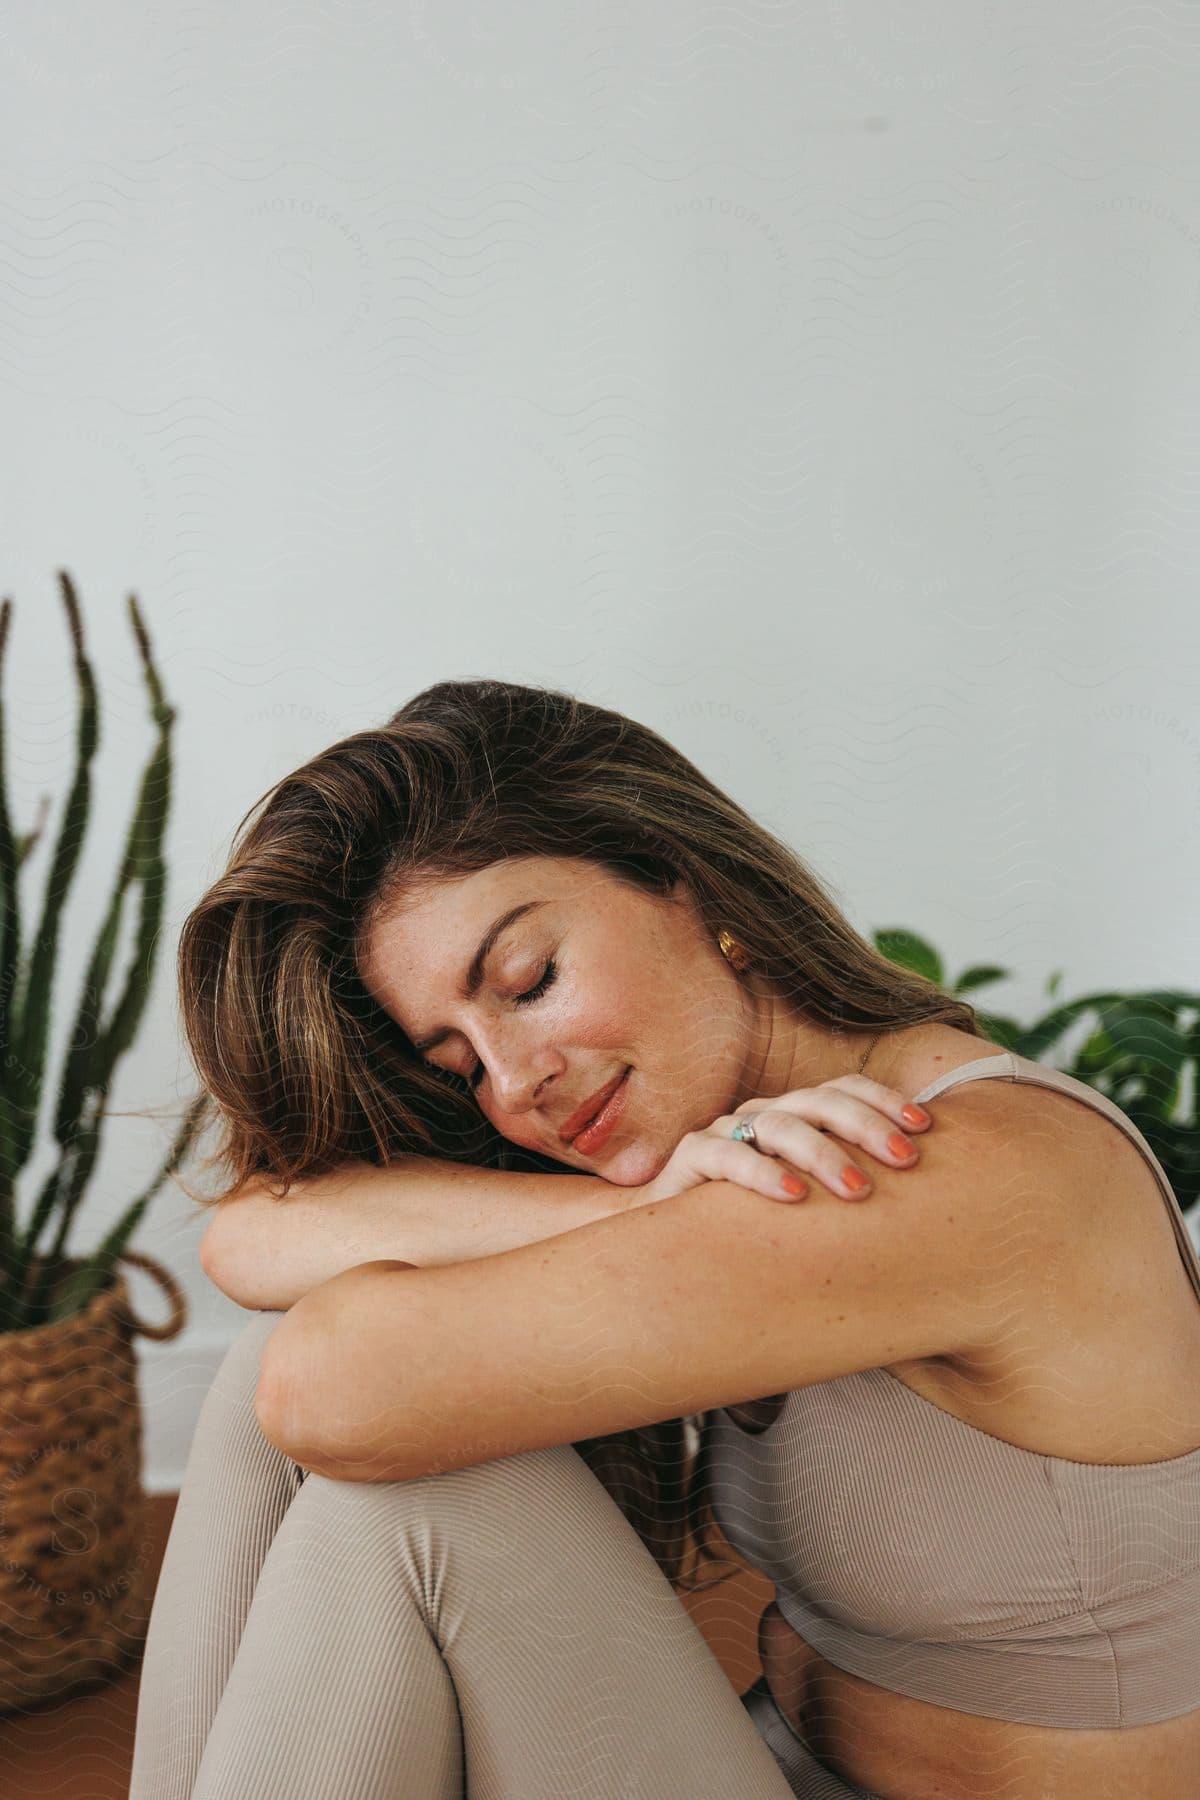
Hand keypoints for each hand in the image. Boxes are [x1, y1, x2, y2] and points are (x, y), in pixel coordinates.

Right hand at [634, 1075, 932, 1205]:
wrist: (679, 1248)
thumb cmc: (761, 1227)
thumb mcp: (816, 1205)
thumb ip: (855, 1189)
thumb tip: (932, 1196)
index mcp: (798, 1115)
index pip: (845, 1090)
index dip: (886, 1102)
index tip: (926, 1129)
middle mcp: (765, 1115)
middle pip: (820, 1101)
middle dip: (867, 1125)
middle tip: (907, 1159)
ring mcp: (726, 1131)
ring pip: (780, 1125)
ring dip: (823, 1153)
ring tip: (859, 1188)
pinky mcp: (692, 1158)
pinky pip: (727, 1156)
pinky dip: (761, 1174)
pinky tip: (793, 1196)